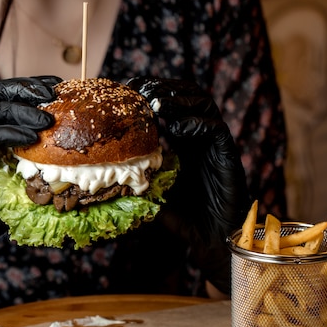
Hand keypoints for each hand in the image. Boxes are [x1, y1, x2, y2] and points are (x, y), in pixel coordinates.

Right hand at [0, 76, 60, 270]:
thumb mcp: (20, 195)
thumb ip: (39, 180)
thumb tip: (76, 177)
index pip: (7, 99)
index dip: (32, 88)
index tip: (60, 87)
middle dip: (26, 88)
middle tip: (54, 94)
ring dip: (20, 109)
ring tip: (46, 119)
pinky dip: (8, 133)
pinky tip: (31, 139)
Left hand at [127, 77, 250, 294]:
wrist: (213, 238)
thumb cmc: (184, 219)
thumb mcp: (151, 196)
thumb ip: (134, 184)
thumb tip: (100, 182)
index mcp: (181, 141)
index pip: (168, 105)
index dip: (150, 93)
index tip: (128, 89)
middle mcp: (198, 138)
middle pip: (186, 96)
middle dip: (163, 89)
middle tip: (142, 91)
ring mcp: (213, 144)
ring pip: (203, 105)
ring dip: (179, 100)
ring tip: (157, 104)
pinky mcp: (227, 155)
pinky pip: (215, 130)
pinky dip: (197, 124)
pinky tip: (178, 128)